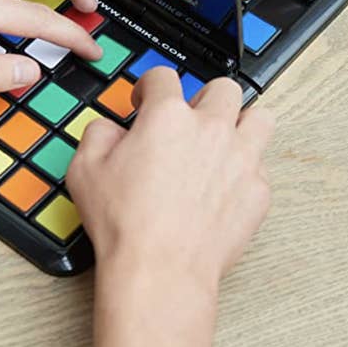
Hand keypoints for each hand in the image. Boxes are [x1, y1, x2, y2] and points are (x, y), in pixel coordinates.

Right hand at [67, 68, 272, 346]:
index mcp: (168, 116)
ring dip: (241, 123)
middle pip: (223, 88)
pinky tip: (226, 185)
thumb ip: (99, 133)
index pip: (164, 76)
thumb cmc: (126, 224)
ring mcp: (240, 158)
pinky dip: (246, 170)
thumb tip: (111, 128)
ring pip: (259, 118)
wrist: (159, 271)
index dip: (150, 85)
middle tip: (191, 118)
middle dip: (204, 98)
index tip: (147, 98)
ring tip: (225, 140)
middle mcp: (210, 129)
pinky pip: (261, 166)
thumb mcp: (85, 168)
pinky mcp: (257, 191)